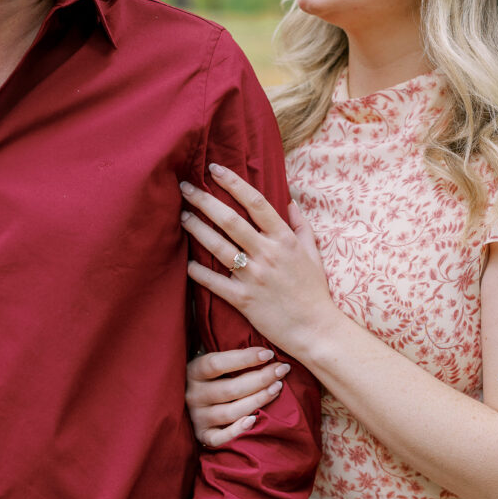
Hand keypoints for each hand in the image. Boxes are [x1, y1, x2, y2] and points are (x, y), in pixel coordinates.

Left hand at [180, 164, 334, 360]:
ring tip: (182, 216)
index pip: (255, 202)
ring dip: (196, 229)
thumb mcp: (313, 254)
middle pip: (230, 220)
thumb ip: (301, 226)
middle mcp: (267, 254)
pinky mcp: (243, 300)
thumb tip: (290, 201)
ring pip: (218, 246)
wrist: (315, 329)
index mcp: (284, 239)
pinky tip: (186, 263)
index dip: (233, 182)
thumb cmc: (314, 291)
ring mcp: (254, 277)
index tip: (215, 169)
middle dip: (204, 200)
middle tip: (185, 187)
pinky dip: (198, 272)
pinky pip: (214, 282)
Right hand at [187, 347, 290, 445]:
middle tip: (281, 370)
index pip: (217, 364)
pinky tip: (254, 420)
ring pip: (230, 412)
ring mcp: (197, 417)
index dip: (244, 358)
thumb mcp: (212, 363)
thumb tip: (265, 352)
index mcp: (193, 372)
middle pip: (230, 389)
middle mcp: (193, 395)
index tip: (268, 354)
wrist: (185, 400)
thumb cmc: (209, 377)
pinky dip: (237, 430)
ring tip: (277, 388)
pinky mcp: (202, 435)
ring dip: (257, 400)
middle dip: (260, 379)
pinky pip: (220, 438)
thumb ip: (230, 358)